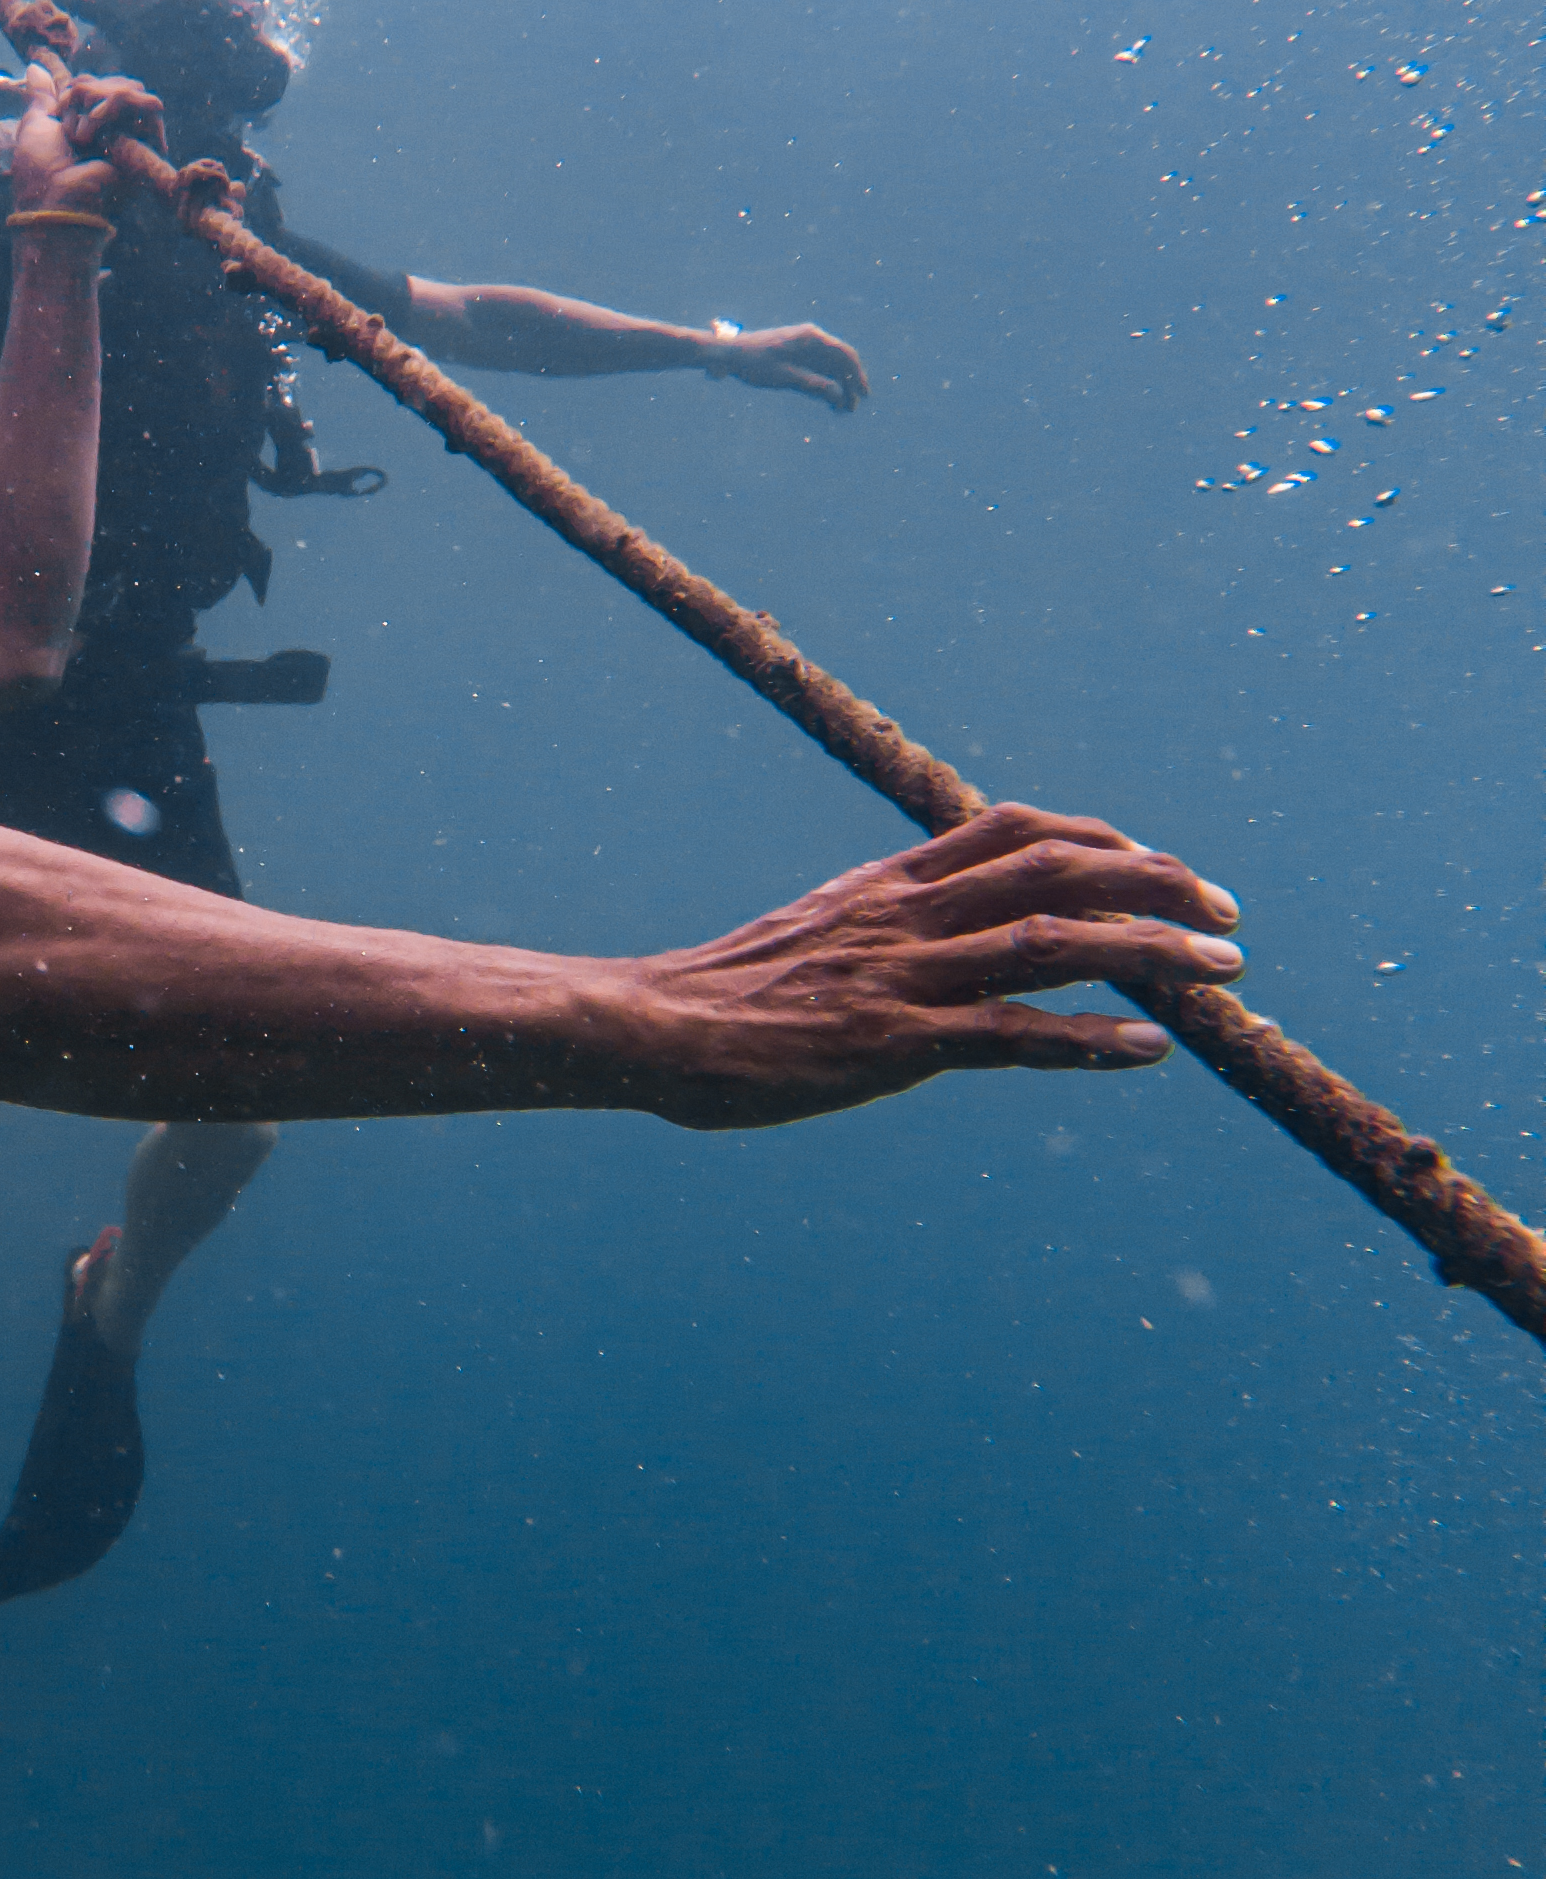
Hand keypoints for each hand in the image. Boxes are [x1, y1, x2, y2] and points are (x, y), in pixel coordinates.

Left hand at [3, 60, 148, 216]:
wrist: (58, 201)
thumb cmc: (41, 172)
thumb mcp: (35, 126)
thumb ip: (41, 96)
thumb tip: (35, 66)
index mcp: (87, 124)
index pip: (93, 85)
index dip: (76, 86)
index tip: (57, 107)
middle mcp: (112, 128)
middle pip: (112, 82)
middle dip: (84, 91)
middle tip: (68, 127)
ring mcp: (132, 135)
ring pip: (128, 88)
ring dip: (98, 100)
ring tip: (81, 134)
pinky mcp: (148, 142)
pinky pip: (144, 103)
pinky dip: (114, 105)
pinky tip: (97, 126)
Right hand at [619, 805, 1243, 1128]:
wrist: (650, 1025)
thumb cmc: (726, 993)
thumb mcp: (817, 928)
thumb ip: (886, 920)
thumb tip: (945, 928)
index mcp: (891, 881)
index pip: (1019, 828)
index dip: (1106, 839)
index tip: (1160, 866)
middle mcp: (910, 914)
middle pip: (1062, 870)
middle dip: (1161, 883)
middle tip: (1227, 915)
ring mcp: (905, 977)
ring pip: (1058, 944)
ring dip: (1155, 954)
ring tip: (1226, 972)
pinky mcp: (894, 1045)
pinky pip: (1012, 1038)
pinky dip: (1089, 1040)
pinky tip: (1149, 1050)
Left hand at [706, 321, 868, 411]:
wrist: (730, 353)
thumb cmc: (755, 362)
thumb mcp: (784, 377)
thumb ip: (812, 385)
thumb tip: (837, 396)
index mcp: (811, 338)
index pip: (844, 354)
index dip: (857, 375)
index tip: (863, 395)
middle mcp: (812, 339)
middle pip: (840, 362)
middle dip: (848, 384)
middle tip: (852, 408)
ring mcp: (805, 347)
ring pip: (830, 367)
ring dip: (838, 386)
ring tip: (841, 410)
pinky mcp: (797, 356)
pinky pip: (818, 369)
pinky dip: (825, 384)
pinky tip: (828, 402)